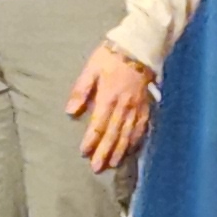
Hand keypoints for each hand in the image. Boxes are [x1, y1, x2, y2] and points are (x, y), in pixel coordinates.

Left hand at [66, 40, 156, 172]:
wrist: (139, 47)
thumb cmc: (110, 57)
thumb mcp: (91, 69)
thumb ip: (81, 91)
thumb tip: (71, 111)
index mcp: (108, 98)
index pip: (98, 125)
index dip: (91, 140)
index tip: (84, 153)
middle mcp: (124, 106)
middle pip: (114, 134)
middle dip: (105, 152)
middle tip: (98, 168)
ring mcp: (137, 107)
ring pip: (128, 133)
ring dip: (120, 150)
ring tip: (113, 163)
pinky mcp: (146, 105)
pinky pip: (142, 126)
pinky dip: (136, 139)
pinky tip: (132, 148)